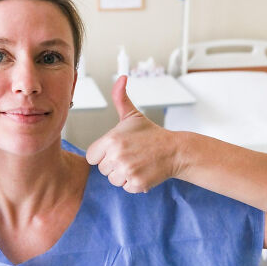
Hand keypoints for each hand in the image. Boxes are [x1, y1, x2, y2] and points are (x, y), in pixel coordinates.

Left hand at [86, 76, 180, 192]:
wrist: (175, 150)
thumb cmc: (151, 134)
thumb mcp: (132, 115)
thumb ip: (120, 98)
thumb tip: (121, 78)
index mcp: (111, 140)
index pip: (91, 157)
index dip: (102, 154)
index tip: (116, 149)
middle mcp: (117, 156)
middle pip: (102, 169)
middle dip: (113, 164)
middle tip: (130, 155)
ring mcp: (127, 171)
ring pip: (113, 180)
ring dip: (123, 174)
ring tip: (136, 163)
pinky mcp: (137, 183)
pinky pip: (126, 187)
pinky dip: (133, 182)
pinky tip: (143, 171)